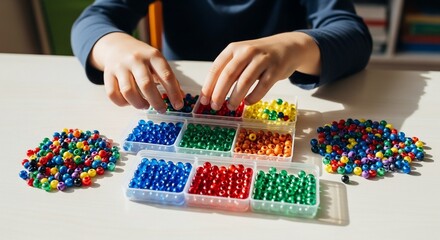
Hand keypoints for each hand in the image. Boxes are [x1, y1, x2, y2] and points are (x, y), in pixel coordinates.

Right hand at [90, 32, 182, 111]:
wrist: (117, 45)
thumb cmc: (142, 58)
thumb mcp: (157, 62)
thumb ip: (169, 79)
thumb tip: (180, 99)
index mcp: (153, 55)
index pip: (166, 75)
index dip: (174, 93)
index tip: (178, 105)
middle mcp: (136, 59)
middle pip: (146, 85)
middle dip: (156, 102)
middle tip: (162, 110)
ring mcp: (120, 66)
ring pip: (128, 92)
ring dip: (139, 104)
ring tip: (145, 105)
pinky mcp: (108, 74)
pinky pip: (113, 94)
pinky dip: (122, 103)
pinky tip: (130, 102)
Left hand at [200, 32, 320, 109]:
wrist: (288, 47)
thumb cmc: (260, 56)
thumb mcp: (242, 57)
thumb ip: (229, 71)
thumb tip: (213, 94)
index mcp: (233, 48)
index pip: (216, 68)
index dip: (208, 86)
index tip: (204, 100)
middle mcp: (246, 51)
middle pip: (228, 75)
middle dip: (219, 93)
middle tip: (214, 106)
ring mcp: (262, 59)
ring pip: (244, 81)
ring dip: (235, 97)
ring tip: (230, 107)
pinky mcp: (275, 69)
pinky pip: (262, 86)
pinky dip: (253, 97)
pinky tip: (248, 102)